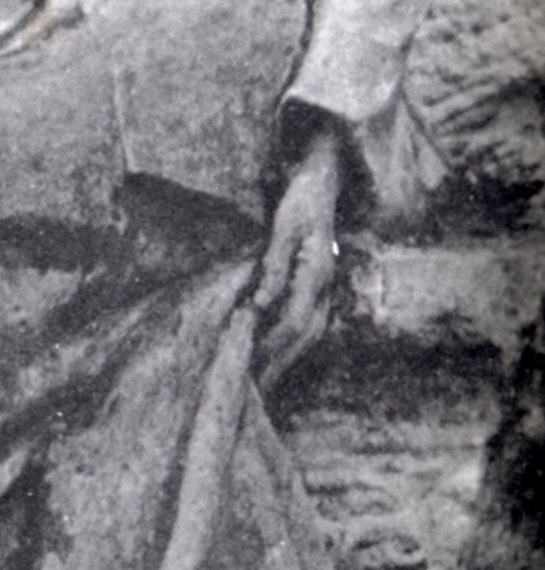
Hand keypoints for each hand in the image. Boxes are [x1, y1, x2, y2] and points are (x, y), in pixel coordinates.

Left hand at [253, 122, 344, 385]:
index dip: (267, 344)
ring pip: (308, 337)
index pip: (293, 321)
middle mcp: (327, 287)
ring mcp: (327, 290)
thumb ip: (272, 266)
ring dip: (283, 361)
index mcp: (318, 273)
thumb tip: (259, 304)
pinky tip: (271, 358)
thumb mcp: (283, 226)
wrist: (325, 178)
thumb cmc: (300, 199)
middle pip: (302, 338)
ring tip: (257, 385)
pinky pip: (307, 326)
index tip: (242, 360)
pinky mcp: (320, 289)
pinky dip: (289, 346)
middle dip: (275, 365)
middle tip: (247, 391)